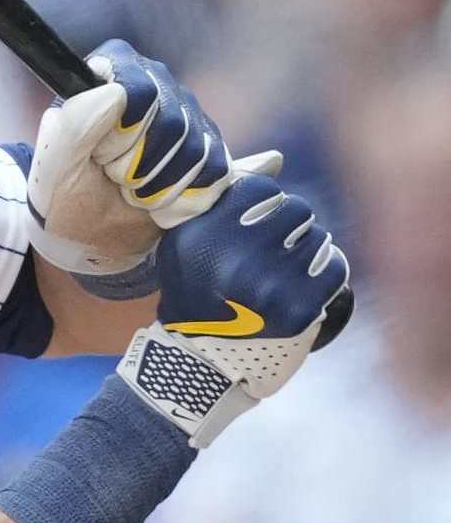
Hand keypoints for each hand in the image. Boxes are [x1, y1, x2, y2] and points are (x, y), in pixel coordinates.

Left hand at [27, 39, 237, 278]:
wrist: (87, 233)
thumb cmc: (64, 191)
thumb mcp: (55, 162)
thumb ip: (75, 123)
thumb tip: (117, 93)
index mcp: (112, 72)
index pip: (139, 90)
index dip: (122, 133)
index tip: (100, 155)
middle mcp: (157, 83)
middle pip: (173, 123)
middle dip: (136, 165)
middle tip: (112, 176)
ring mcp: (189, 116)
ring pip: (196, 151)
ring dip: (157, 187)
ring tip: (131, 189)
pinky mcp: (211, 150)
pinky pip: (215, 174)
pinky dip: (182, 201)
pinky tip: (156, 201)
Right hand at [117, 174, 350, 446]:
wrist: (199, 364)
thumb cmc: (197, 294)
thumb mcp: (189, 244)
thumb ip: (226, 201)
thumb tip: (278, 159)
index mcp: (200, 235)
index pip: (261, 189)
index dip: (265, 205)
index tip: (255, 226)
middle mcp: (231, 257)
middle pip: (296, 210)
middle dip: (291, 227)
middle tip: (275, 252)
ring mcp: (266, 285)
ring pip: (318, 238)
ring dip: (308, 252)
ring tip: (284, 274)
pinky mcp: (297, 309)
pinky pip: (333, 267)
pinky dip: (325, 274)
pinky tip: (303, 287)